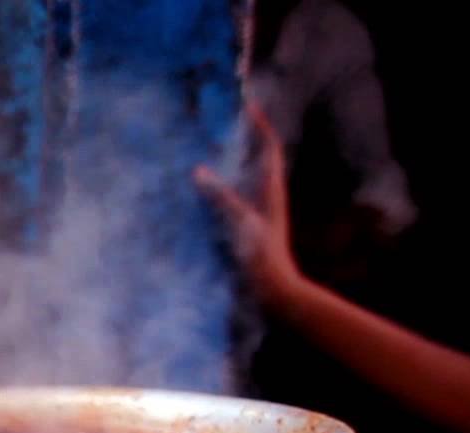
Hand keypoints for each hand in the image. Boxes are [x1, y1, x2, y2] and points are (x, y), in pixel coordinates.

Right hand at [195, 104, 303, 309]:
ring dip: (229, 162)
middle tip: (220, 121)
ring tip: (207, 147)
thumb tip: (197, 171)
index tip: (246, 104)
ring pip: (244, 177)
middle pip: (256, 158)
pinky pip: (232, 197)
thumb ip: (220, 197)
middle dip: (242, 137)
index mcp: (270, 189)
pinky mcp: (245, 227)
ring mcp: (256, 211)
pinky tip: (200, 189)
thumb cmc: (260, 256)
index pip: (268, 147)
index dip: (259, 124)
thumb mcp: (240, 222)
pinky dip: (218, 186)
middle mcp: (265, 196)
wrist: (273, 290)